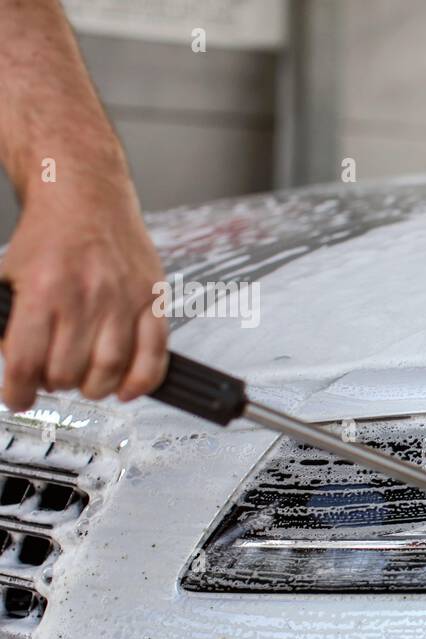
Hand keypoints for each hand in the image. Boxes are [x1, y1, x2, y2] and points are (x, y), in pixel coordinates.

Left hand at [1, 172, 167, 410]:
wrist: (86, 195)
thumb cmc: (49, 235)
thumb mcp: (9, 273)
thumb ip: (8, 320)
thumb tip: (14, 363)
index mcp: (43, 290)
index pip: (27, 362)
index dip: (20, 391)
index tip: (20, 398)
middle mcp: (85, 297)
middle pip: (68, 372)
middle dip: (55, 384)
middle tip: (53, 377)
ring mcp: (123, 301)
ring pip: (110, 371)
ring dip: (94, 388)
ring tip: (85, 382)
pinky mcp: (152, 301)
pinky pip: (154, 355)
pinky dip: (142, 382)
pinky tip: (126, 389)